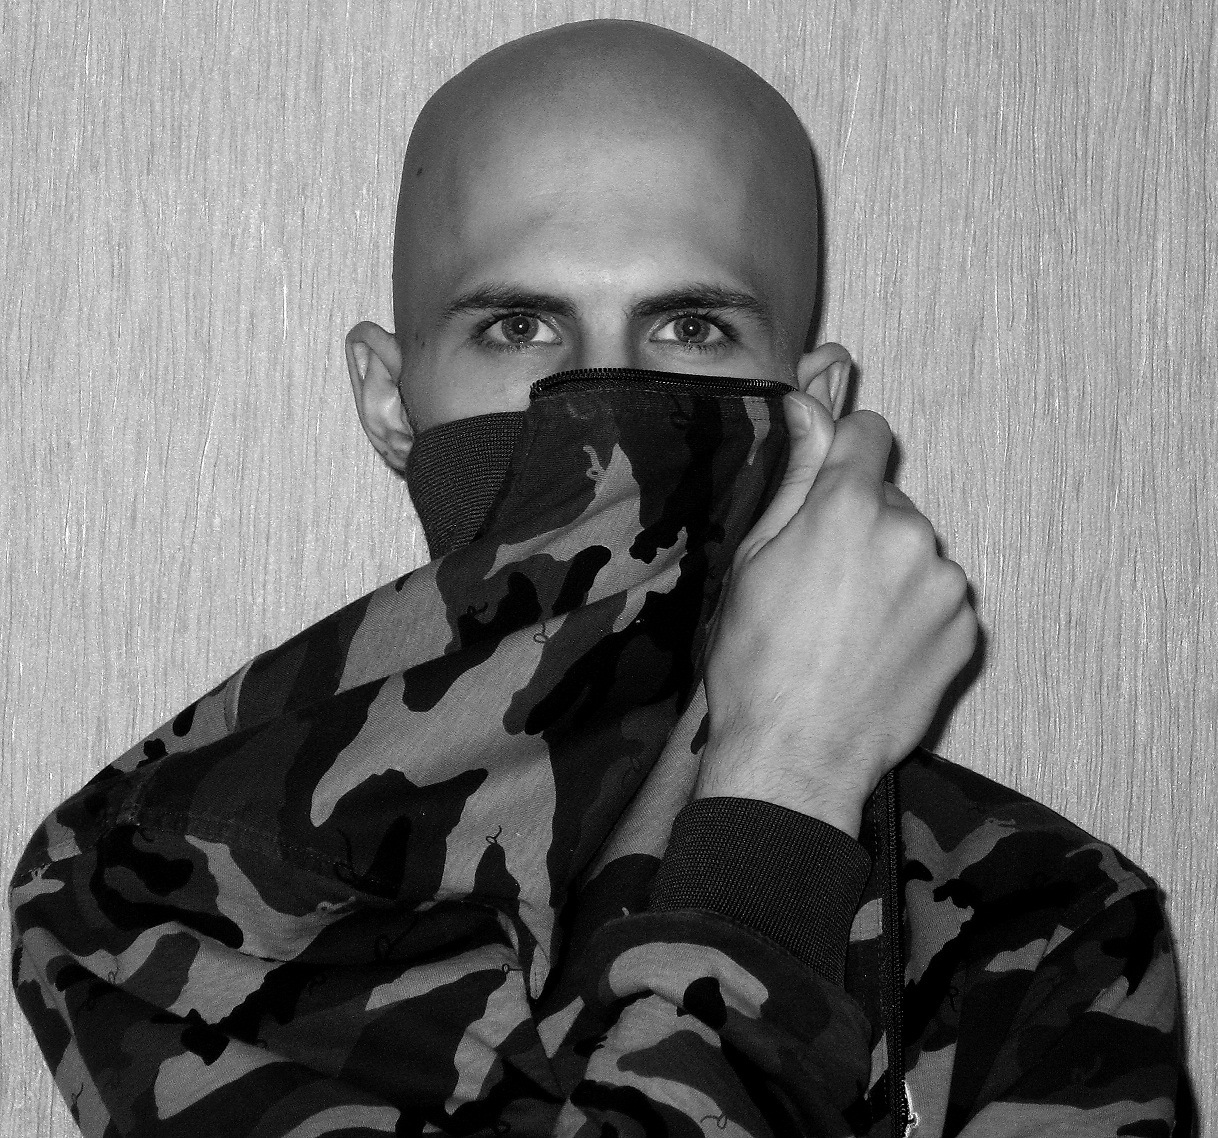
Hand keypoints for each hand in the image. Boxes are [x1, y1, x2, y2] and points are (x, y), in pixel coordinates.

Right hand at [698, 389, 977, 836]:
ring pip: (915, 553)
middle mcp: (909, 533)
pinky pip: (938, 600)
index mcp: (849, 507)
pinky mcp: (967, 631)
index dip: (842, 453)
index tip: (829, 484)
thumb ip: (794, 478)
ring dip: (890, 573)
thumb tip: (808, 408)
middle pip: (889, 501)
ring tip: (846, 629)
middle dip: (861, 527)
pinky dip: (914, 616)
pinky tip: (874, 652)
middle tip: (820, 584)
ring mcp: (945, 585)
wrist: (797, 754)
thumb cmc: (756, 662)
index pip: (867, 432)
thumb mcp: (753, 561)